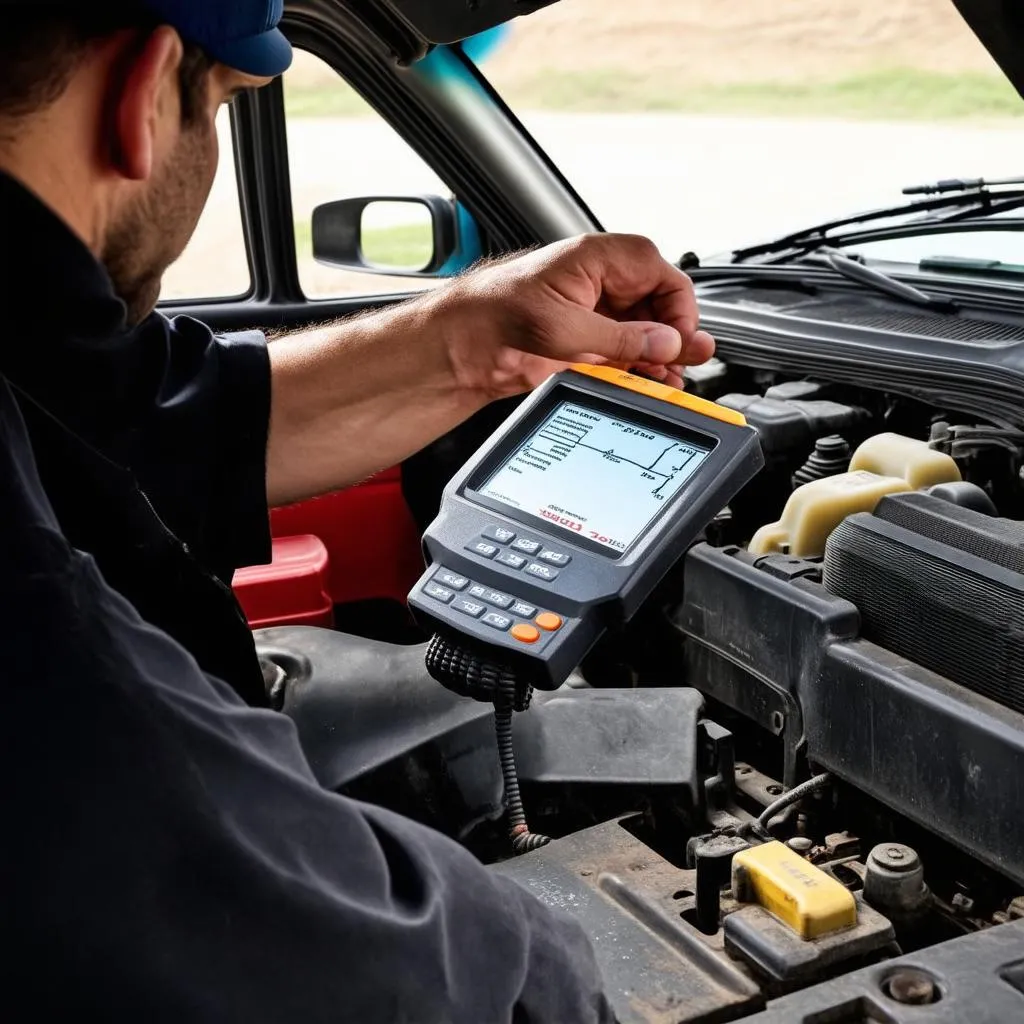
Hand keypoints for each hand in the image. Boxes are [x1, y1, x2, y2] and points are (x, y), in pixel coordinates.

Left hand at [432, 233, 715, 398]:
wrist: (459, 344)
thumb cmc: (495, 313)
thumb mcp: (565, 327)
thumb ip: (622, 337)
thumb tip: (666, 342)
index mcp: (597, 259)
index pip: (661, 275)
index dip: (679, 308)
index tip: (682, 340)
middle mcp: (599, 284)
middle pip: (658, 304)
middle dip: (674, 335)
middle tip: (687, 361)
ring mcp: (592, 314)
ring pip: (644, 331)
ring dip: (660, 355)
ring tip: (673, 378)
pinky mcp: (583, 343)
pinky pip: (624, 353)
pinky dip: (639, 368)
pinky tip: (650, 382)